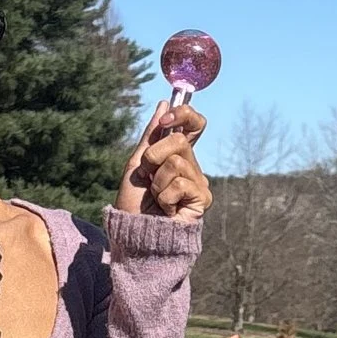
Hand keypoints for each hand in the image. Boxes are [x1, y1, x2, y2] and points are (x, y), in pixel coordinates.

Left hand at [116, 94, 209, 220]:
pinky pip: (181, 183)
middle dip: (153, 157)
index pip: (194, 124)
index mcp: (177, 154)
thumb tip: (164, 103)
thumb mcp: (137, 164)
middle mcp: (191, 166)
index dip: (184, 115)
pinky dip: (164, 196)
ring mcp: (198, 182)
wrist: (135, 234)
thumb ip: (151, 135)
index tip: (166, 120)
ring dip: (156, 181)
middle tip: (148, 176)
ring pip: (176, 162)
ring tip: (155, 196)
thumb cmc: (134, 203)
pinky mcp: (203, 199)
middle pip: (179, 140)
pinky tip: (166, 208)